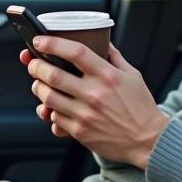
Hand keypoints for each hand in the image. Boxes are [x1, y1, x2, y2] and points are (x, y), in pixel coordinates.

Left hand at [20, 38, 169, 168]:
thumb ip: (114, 57)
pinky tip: (53, 106)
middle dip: (36, 66)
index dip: (52, 44)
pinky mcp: (80, 131)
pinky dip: (50, 110)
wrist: (147, 140)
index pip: (75, 52)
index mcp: (107, 76)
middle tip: (33, 63)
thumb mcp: (132, 76)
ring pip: (48, 97)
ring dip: (38, 88)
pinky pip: (55, 118)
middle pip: (53, 75)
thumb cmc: (140, 107)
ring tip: (39, 84)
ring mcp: (85, 114)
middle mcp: (94, 94)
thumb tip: (102, 41)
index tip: (39, 40)